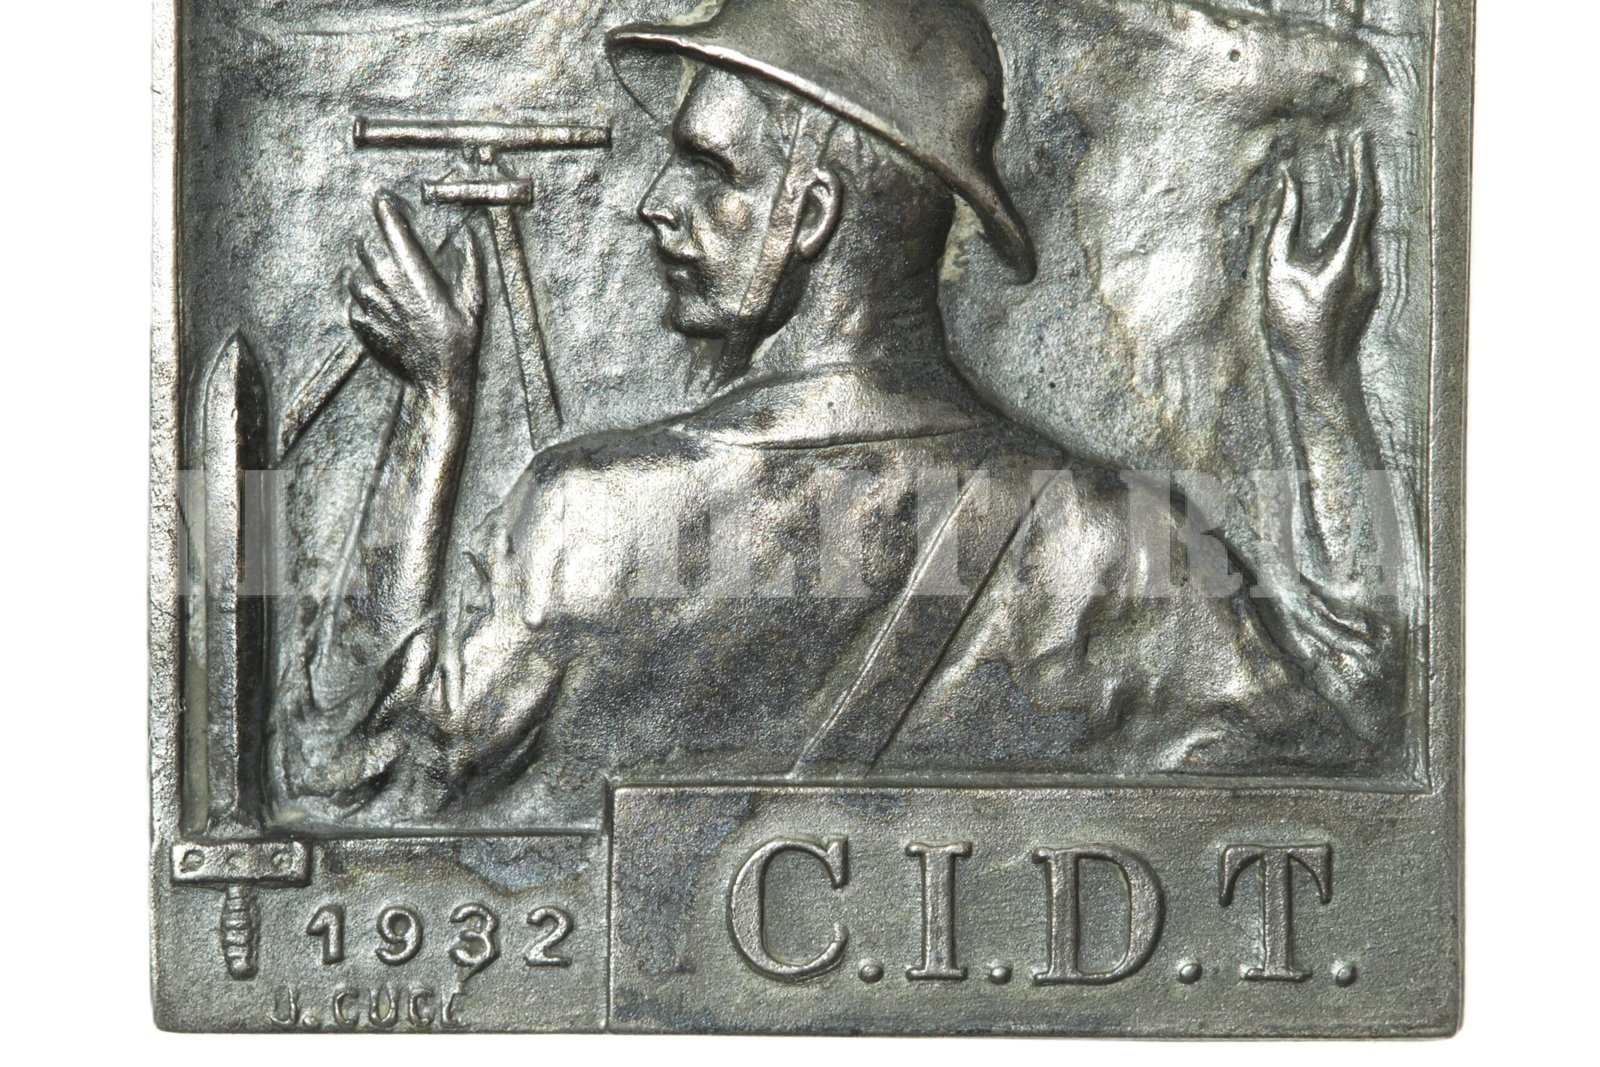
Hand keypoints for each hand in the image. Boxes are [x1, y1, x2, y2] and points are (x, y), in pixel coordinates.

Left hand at [350, 193, 486, 404]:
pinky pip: (356, 308)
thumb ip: (473, 266)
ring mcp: (373, 307)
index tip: (381, 199)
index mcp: (414, 275)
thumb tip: (472, 237)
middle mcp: (388, 286)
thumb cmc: (460, 342)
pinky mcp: (365, 327)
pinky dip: (365, 307)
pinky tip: (383, 314)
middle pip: (365, 249)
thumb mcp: (475, 302)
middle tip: (382, 247)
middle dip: (371, 243)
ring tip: (385, 286)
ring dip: (366, 276)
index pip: (393, 232)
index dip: (386, 211)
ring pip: (357, 279)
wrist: (438, 382)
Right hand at [1263, 134, 1380, 395]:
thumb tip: (1287, 185)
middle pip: (1367, 206)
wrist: (1320, 371)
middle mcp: (1367, 263)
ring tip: (1337, 170)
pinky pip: (1359, 244)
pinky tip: (1333, 216)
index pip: (1361, 199)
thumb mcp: (1276, 272)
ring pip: (1365, 225)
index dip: (1358, 166)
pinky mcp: (1366, 287)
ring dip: (1351, 196)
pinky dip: (1348, 221)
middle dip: (1356, 172)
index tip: (1353, 139)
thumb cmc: (1294, 325)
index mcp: (1347, 257)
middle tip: (1345, 143)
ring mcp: (1370, 276)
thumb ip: (1282, 225)